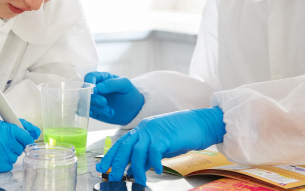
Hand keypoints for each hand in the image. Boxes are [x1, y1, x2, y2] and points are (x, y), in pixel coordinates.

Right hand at [0, 119, 40, 172]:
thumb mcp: (2, 125)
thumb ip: (21, 126)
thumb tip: (36, 132)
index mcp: (6, 129)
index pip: (26, 136)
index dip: (27, 139)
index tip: (25, 140)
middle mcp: (4, 142)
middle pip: (21, 148)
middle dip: (15, 146)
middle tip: (3, 143)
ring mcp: (0, 154)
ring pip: (15, 157)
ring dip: (9, 154)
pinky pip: (9, 165)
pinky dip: (4, 162)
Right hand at [84, 71, 144, 124]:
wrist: (133, 110)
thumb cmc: (130, 93)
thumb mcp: (124, 85)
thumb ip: (111, 84)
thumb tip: (97, 88)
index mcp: (102, 78)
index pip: (90, 77)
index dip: (89, 83)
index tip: (95, 91)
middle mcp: (96, 88)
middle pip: (86, 91)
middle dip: (94, 98)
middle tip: (105, 103)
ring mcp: (93, 99)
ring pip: (86, 102)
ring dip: (97, 108)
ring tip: (110, 112)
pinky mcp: (93, 109)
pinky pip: (85, 110)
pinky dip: (88, 113)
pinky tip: (97, 114)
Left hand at [97, 107, 224, 184]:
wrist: (201, 123)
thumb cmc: (183, 134)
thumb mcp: (161, 146)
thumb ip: (147, 156)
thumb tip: (134, 169)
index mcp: (142, 129)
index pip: (122, 143)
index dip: (111, 156)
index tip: (103, 167)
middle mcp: (145, 128)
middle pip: (125, 148)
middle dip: (117, 164)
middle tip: (114, 178)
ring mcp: (154, 131)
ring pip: (137, 151)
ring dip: (136, 168)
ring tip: (138, 180)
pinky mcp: (164, 136)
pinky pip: (154, 152)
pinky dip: (154, 163)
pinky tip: (157, 171)